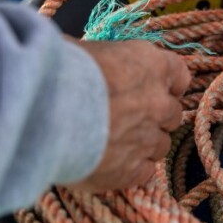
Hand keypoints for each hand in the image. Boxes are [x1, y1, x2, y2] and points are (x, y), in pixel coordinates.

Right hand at [67, 39, 190, 191]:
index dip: (169, 85)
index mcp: (151, 66)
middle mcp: (158, 103)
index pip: (179, 76)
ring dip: (144, 145)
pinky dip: (131, 170)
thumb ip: (104, 63)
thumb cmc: (57, 71)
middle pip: (172, 114)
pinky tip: (109, 165)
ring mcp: (148, 139)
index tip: (158, 89)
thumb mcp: (84, 50)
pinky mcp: (132, 171)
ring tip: (114, 144)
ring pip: (160, 145)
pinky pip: (144, 172)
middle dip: (155, 117)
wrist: (43, 112)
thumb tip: (94, 66)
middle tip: (129, 119)